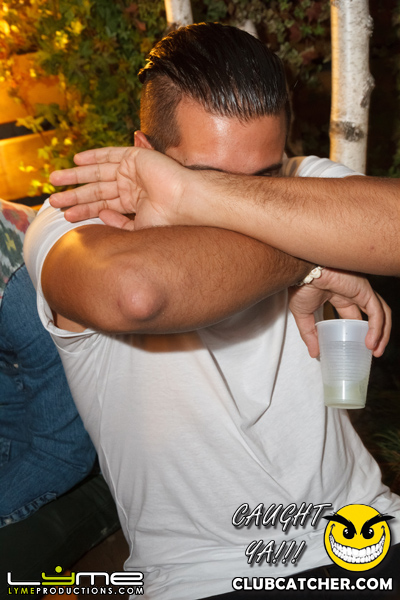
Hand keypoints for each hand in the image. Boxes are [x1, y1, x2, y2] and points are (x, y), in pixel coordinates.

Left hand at [49, 146, 190, 229]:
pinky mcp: (136, 157)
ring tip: (55, 180)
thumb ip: (121, 224)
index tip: (65, 215)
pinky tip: (76, 160)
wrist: (185, 202)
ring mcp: (133, 171)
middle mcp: (132, 186)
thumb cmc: (168, 219)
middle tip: (53, 199)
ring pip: (98, 172)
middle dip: (74, 194)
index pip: (103, 205)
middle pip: (96, 189)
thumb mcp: (139, 228)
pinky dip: (94, 156)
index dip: (84, 209)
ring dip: (76, 176)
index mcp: (134, 202)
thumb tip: (101, 215)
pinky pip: (110, 154)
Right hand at [289, 268, 390, 357]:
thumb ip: (310, 334)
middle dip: (378, 335)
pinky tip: (370, 342)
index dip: (361, 333)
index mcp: (340, 296)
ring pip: (381, 313)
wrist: (302, 273)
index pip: (357, 316)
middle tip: (373, 353)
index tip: (360, 349)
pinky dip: (377, 328)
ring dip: (382, 334)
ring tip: (376, 351)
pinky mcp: (364, 290)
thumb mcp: (303, 315)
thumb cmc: (300, 285)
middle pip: (375, 315)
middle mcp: (353, 293)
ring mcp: (361, 290)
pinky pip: (377, 312)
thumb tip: (314, 353)